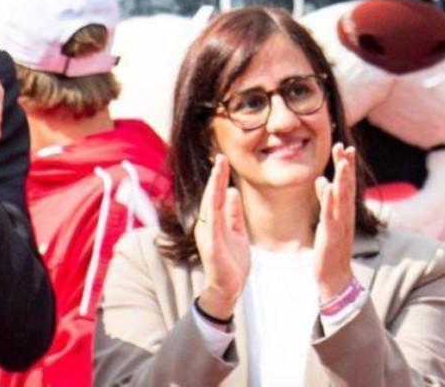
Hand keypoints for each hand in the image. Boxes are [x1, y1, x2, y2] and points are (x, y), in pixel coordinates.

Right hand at [194, 157, 250, 318]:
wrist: (230, 288)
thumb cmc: (232, 260)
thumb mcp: (237, 231)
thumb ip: (233, 213)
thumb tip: (231, 191)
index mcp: (215, 221)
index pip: (215, 195)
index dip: (219, 177)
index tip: (222, 158)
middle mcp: (208, 226)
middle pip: (210, 197)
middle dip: (215, 176)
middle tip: (220, 156)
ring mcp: (208, 237)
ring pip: (210, 208)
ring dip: (213, 188)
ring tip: (218, 171)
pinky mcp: (212, 249)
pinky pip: (213, 227)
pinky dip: (214, 212)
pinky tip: (217, 198)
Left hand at [312, 143, 362, 302]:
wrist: (335, 277)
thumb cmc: (331, 248)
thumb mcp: (328, 220)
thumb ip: (325, 200)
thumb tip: (321, 180)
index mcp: (345, 211)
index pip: (347, 184)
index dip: (346, 165)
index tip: (345, 147)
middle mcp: (346, 215)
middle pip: (347, 186)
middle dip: (345, 166)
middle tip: (344, 146)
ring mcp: (340, 225)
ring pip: (342, 198)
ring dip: (343, 179)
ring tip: (341, 161)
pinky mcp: (330, 235)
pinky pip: (330, 215)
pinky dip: (329, 200)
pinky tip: (327, 186)